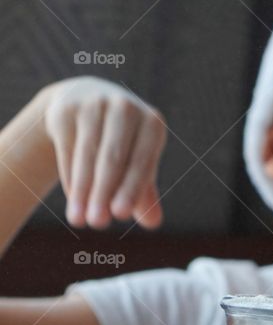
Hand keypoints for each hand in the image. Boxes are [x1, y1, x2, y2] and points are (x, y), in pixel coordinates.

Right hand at [43, 77, 165, 228]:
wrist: (85, 100)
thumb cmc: (123, 141)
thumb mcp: (138, 161)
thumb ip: (145, 192)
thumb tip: (154, 223)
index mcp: (152, 123)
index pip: (142, 161)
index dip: (131, 188)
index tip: (120, 215)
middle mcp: (125, 108)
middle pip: (112, 158)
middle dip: (104, 193)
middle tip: (98, 223)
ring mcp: (94, 105)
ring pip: (87, 155)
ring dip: (83, 191)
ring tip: (79, 220)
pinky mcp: (67, 109)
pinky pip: (68, 149)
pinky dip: (70, 178)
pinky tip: (73, 200)